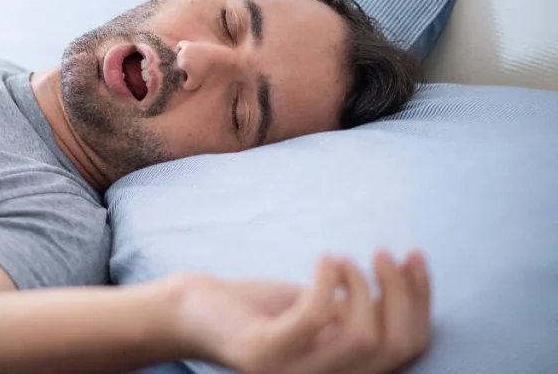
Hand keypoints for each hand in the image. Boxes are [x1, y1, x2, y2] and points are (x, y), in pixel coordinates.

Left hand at [166, 250, 430, 372]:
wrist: (193, 314)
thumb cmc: (259, 310)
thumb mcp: (319, 311)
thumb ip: (357, 310)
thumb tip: (408, 279)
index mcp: (344, 373)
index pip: (408, 348)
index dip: (421, 301)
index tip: (416, 255)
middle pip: (393, 344)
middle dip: (400, 292)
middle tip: (382, 252)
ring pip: (362, 337)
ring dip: (359, 287)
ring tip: (339, 259)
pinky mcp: (263, 354)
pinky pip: (313, 317)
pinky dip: (325, 281)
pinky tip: (322, 260)